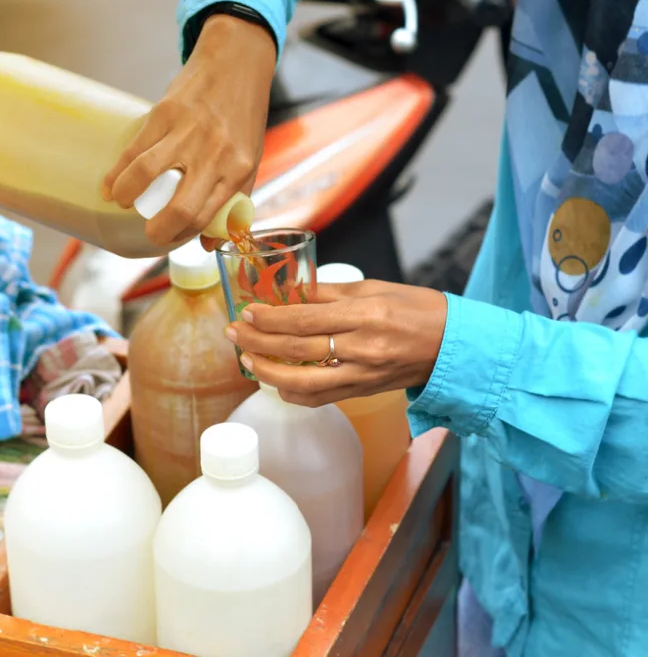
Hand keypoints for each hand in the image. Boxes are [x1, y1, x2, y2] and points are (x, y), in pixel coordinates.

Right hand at [101, 14, 275, 247]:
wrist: (236, 63)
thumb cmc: (243, 118)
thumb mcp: (250, 161)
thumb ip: (233, 200)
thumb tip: (206, 242)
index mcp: (237, 170)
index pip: (205, 218)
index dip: (182, 235)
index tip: (170, 237)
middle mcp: (214, 154)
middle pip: (180, 207)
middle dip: (157, 230)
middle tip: (148, 231)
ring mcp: (187, 132)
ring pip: (145, 174)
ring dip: (126, 196)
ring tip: (122, 201)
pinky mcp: (165, 113)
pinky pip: (134, 149)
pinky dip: (117, 171)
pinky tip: (112, 183)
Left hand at [225, 281, 446, 406]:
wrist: (455, 347)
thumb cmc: (418, 309)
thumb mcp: (375, 288)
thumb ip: (329, 293)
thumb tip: (289, 293)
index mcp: (364, 315)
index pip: (304, 318)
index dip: (269, 317)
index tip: (246, 312)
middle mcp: (362, 348)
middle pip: (296, 350)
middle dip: (258, 342)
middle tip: (233, 333)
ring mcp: (362, 375)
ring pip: (303, 382)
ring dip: (267, 373)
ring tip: (245, 360)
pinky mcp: (363, 392)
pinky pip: (320, 398)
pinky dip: (292, 393)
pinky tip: (274, 382)